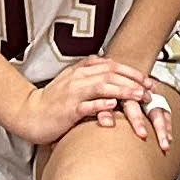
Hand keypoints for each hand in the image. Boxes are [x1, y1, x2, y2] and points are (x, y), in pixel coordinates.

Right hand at [21, 56, 174, 148]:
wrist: (29, 113)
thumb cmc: (53, 101)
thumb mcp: (73, 82)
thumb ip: (91, 75)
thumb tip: (111, 69)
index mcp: (81, 70)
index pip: (111, 66)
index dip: (131, 72)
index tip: (148, 81)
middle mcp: (78, 78)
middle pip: (110, 74)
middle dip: (133, 81)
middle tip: (149, 90)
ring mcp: (73, 93)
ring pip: (101, 87)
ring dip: (122, 90)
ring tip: (139, 96)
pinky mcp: (67, 110)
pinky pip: (85, 106)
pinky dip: (100, 105)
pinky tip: (112, 106)